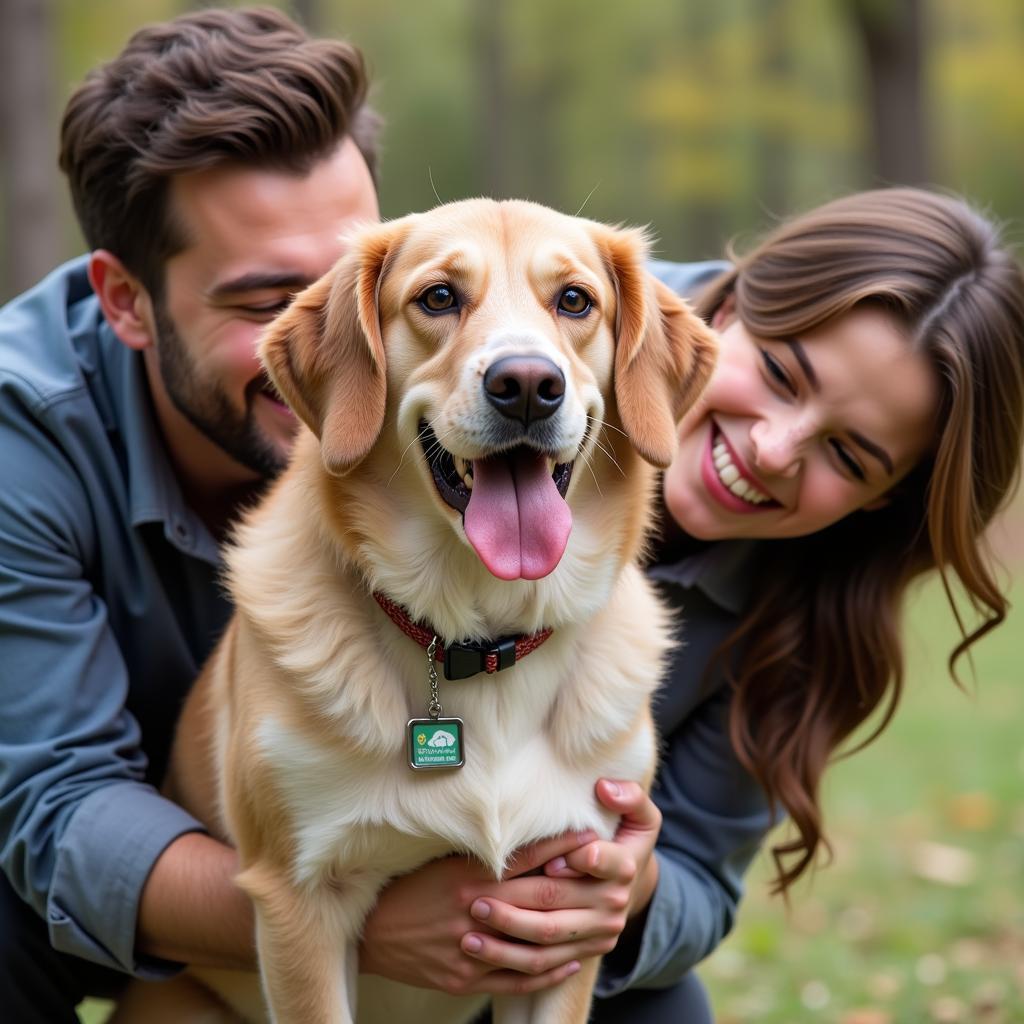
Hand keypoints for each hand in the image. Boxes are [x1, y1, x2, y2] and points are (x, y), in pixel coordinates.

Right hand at [359, 831, 595, 995]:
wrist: (370, 930)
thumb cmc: (408, 886)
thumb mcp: (445, 859)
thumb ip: (483, 853)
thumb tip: (522, 834)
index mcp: (470, 876)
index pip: (529, 857)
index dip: (564, 847)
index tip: (593, 836)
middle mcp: (475, 910)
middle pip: (541, 899)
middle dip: (579, 888)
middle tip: (611, 878)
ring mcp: (472, 949)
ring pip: (536, 945)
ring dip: (573, 935)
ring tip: (602, 924)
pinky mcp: (466, 978)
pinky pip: (516, 979)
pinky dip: (547, 972)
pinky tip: (570, 962)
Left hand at [459, 780, 661, 977]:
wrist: (631, 881)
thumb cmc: (625, 836)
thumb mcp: (639, 814)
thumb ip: (630, 796)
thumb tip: (604, 788)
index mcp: (623, 866)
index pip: (594, 861)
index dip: (568, 859)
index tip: (543, 862)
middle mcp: (613, 904)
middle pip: (557, 902)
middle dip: (515, 902)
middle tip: (476, 899)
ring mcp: (598, 933)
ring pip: (546, 940)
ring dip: (506, 935)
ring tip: (472, 924)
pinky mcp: (585, 952)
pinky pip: (545, 964)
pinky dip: (512, 959)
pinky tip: (481, 951)